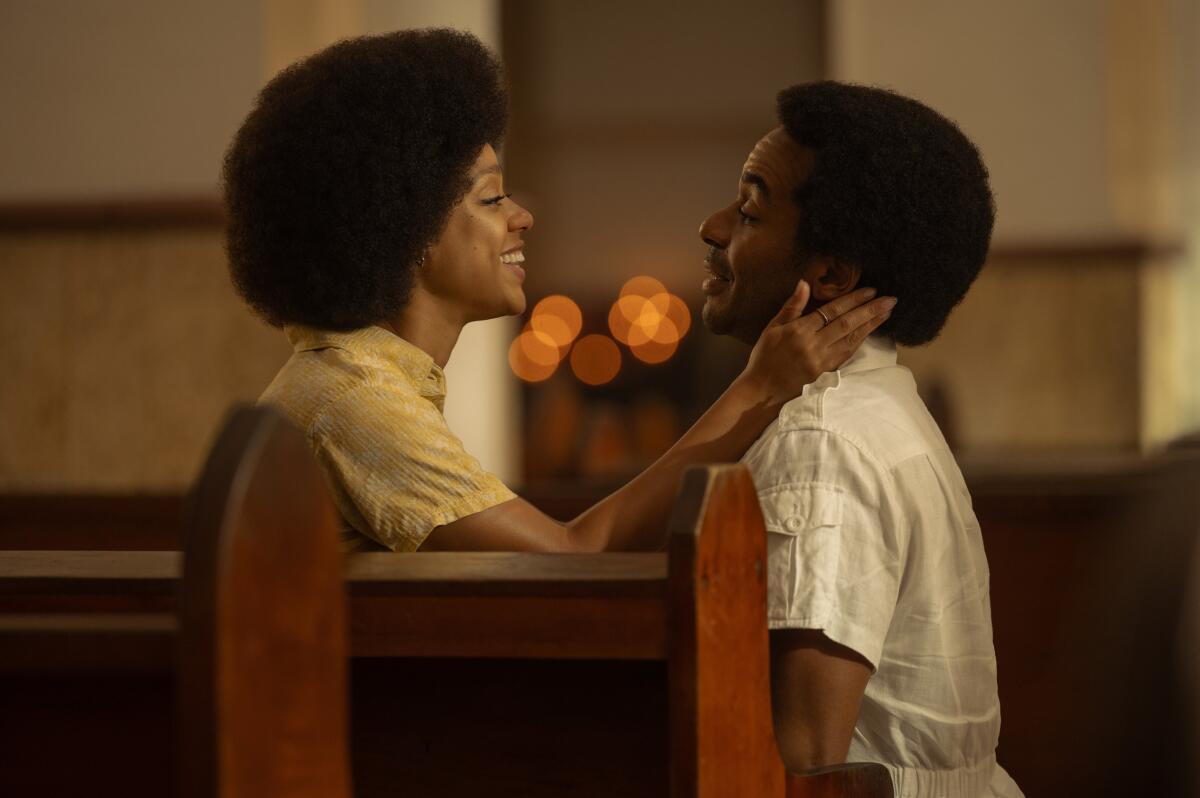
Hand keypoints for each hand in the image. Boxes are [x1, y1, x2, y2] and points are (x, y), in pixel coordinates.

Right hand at [739, 281, 895, 407]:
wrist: (761, 392)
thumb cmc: (764, 358)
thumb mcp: (772, 328)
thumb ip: (791, 306)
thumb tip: (804, 283)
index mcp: (799, 332)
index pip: (831, 311)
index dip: (852, 300)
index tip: (870, 290)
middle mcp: (813, 346)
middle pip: (847, 324)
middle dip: (870, 310)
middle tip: (890, 299)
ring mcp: (822, 362)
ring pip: (852, 339)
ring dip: (871, 325)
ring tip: (887, 312)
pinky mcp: (826, 374)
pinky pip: (848, 354)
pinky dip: (861, 341)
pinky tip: (871, 331)